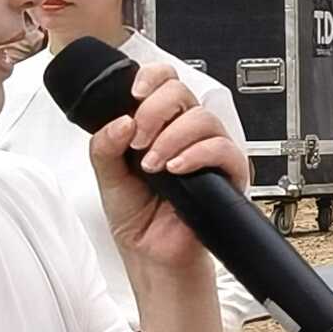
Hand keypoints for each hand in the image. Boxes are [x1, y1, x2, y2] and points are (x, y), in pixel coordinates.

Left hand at [89, 61, 251, 270]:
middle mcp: (184, 132)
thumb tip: (121, 121)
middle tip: (138, 139)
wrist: (152, 253)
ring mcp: (207, 151)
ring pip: (203, 118)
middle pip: (182, 92)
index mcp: (157, 125)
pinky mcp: (227, 173)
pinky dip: (196, 155)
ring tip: (153, 165)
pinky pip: (223, 149)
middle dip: (155, 111)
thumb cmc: (136, 217)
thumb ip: (104, 145)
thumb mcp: (107, 176)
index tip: (134, 95)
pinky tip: (176, 169)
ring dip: (171, 138)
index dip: (152, 78)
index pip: (164, 82)